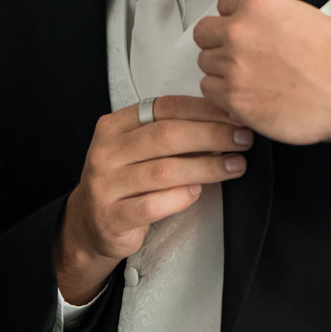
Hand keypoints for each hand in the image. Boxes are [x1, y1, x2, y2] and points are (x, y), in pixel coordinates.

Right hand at [55, 95, 251, 303]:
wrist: (89, 224)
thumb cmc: (122, 182)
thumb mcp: (136, 149)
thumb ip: (170, 134)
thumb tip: (223, 122)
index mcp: (115, 126)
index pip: (165, 107)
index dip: (204, 110)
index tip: (233, 115)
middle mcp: (107, 151)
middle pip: (167, 136)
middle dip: (212, 135)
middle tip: (241, 139)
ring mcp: (106, 184)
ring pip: (165, 171)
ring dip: (207, 167)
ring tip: (234, 166)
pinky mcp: (113, 216)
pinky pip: (154, 205)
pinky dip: (182, 197)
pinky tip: (199, 192)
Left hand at [194, 0, 330, 150]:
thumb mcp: (303, 14)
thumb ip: (268, 15)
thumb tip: (253, 22)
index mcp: (257, 3)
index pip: (222, 5)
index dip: (233, 20)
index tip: (243, 31)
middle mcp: (238, 30)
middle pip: (205, 34)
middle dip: (220, 44)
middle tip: (241, 57)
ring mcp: (232, 64)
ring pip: (206, 63)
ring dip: (222, 70)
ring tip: (250, 79)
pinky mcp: (232, 96)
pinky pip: (209, 90)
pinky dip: (224, 94)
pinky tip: (247, 95)